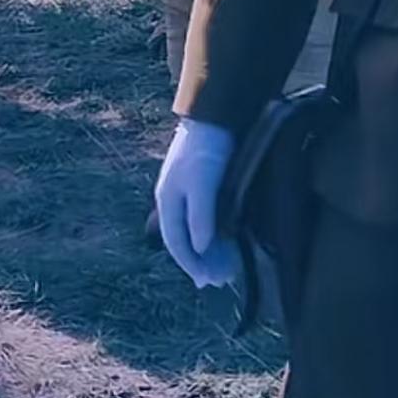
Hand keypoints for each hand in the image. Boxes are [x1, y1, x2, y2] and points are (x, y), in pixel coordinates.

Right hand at [155, 119, 239, 288]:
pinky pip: (207, 220)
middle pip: (186, 241)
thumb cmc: (205, 149)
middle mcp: (175, 202)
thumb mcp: (202, 183)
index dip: (191, 264)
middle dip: (203, 262)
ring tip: (228, 268)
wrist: (216, 115)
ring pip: (197, 232)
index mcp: (168, 202)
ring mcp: (189, 195)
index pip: (176, 243)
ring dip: (211, 252)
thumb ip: (200, 215)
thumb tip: (200, 247)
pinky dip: (217, 235)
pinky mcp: (205, 187)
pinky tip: (228, 243)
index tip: (208, 281)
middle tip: (223, 280)